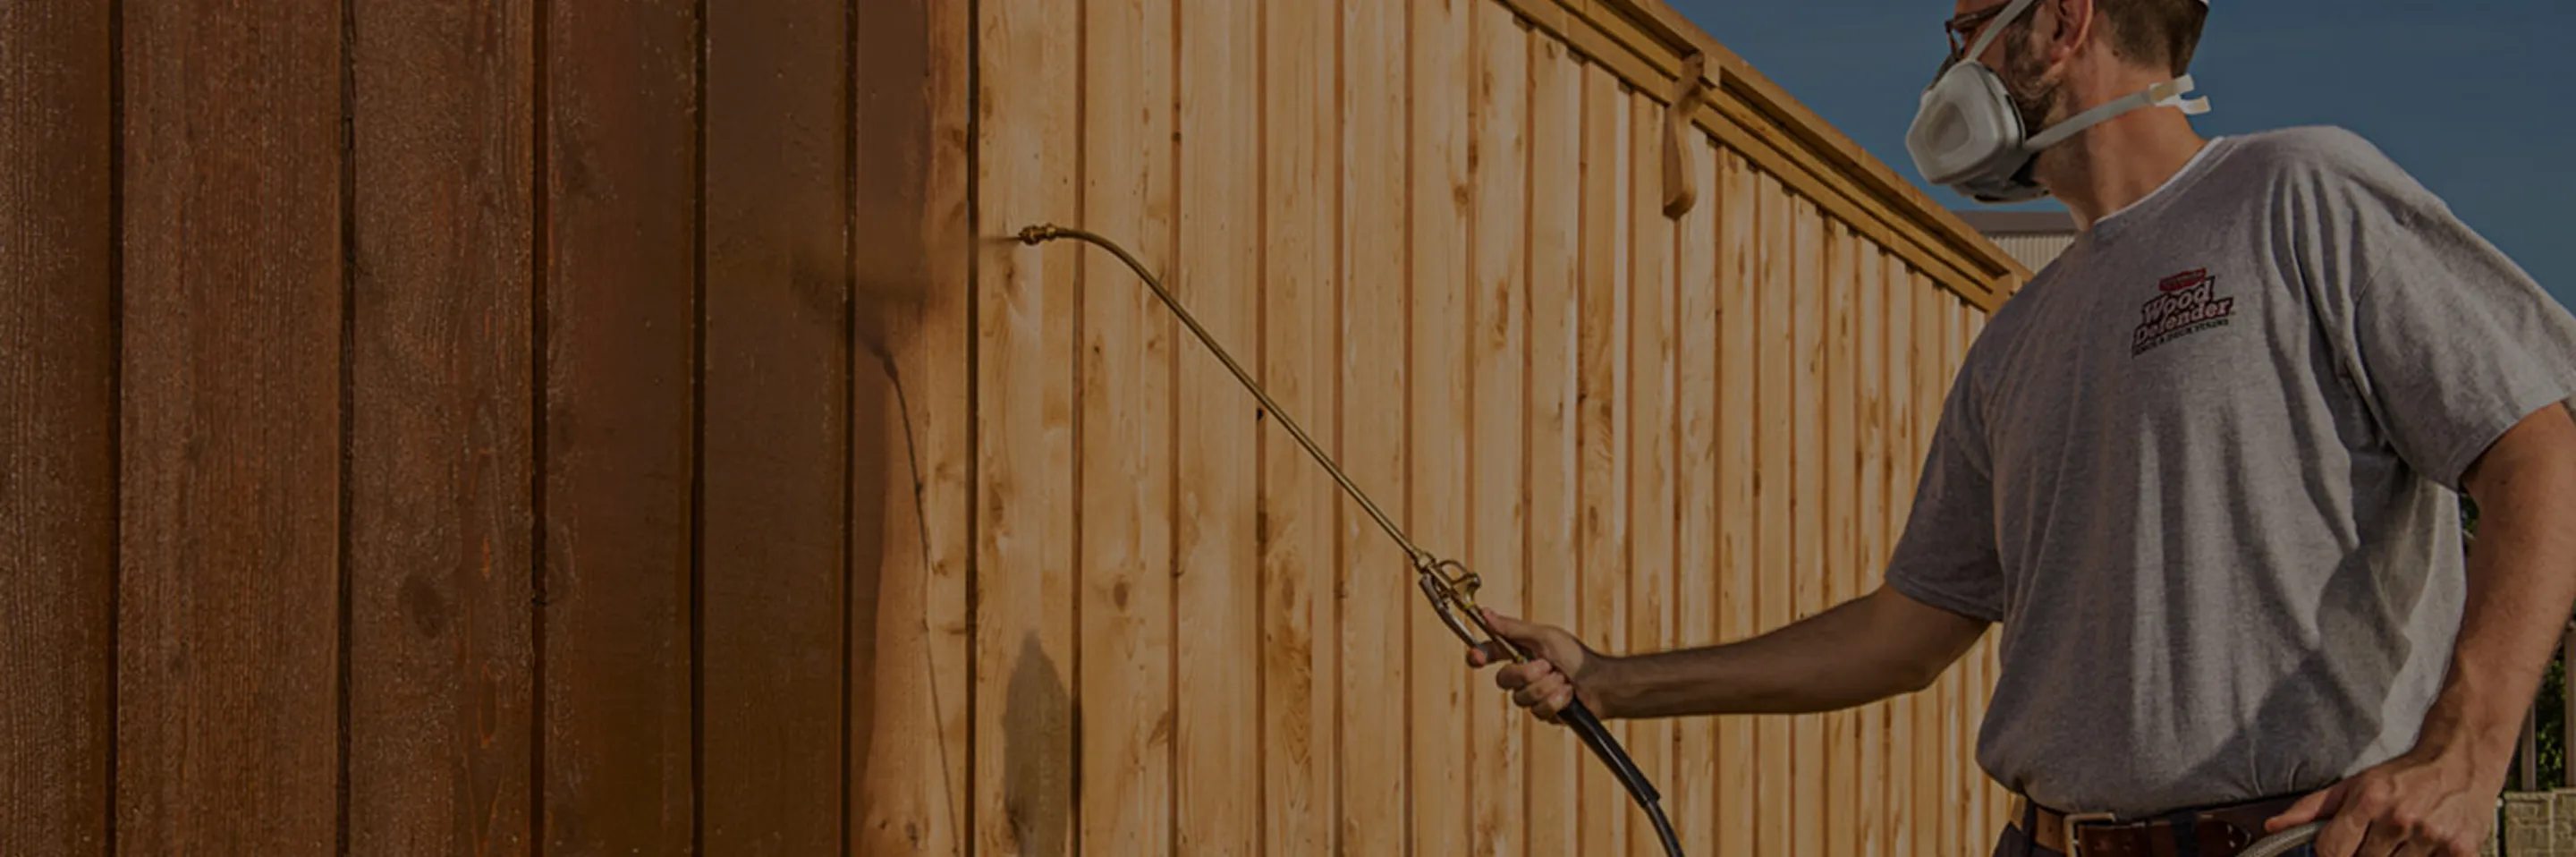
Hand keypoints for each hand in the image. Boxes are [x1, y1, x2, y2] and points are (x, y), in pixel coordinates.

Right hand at [1463, 608, 1608, 723]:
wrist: (1600, 683)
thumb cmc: (1577, 656)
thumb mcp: (1544, 637)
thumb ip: (1512, 629)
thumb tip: (1485, 614)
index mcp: (1520, 652)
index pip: (1490, 653)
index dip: (1478, 655)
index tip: (1477, 657)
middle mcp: (1523, 674)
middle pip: (1503, 680)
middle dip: (1527, 674)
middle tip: (1548, 666)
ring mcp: (1532, 695)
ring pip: (1520, 698)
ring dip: (1546, 687)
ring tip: (1563, 680)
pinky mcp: (1543, 712)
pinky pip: (1538, 711)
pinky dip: (1556, 701)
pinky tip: (1568, 695)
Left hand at [2262, 747, 2502, 856]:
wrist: (2460, 759)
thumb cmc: (2405, 775)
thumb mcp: (2354, 784)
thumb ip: (2312, 809)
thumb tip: (2274, 826)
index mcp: (2370, 801)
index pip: (2332, 852)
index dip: (2331, 855)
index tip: (2339, 850)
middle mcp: (2400, 818)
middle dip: (2364, 856)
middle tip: (2376, 841)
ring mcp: (2431, 836)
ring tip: (2401, 842)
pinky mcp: (2460, 850)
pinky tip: (2422, 848)